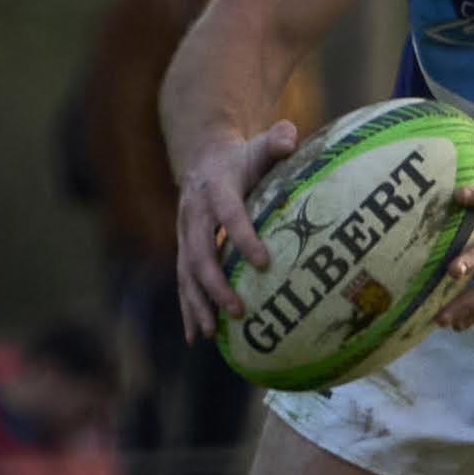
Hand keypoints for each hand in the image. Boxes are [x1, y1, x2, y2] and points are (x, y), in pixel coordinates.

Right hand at [172, 123, 301, 337]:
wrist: (202, 158)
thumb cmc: (243, 157)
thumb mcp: (260, 145)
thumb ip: (276, 141)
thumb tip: (290, 137)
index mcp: (216, 189)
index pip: (229, 215)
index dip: (243, 236)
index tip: (264, 262)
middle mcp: (194, 215)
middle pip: (199, 252)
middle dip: (215, 284)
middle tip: (238, 310)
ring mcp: (185, 234)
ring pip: (186, 273)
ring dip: (198, 304)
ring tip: (212, 332)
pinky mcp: (184, 250)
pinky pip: (183, 282)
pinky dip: (189, 308)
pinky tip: (197, 337)